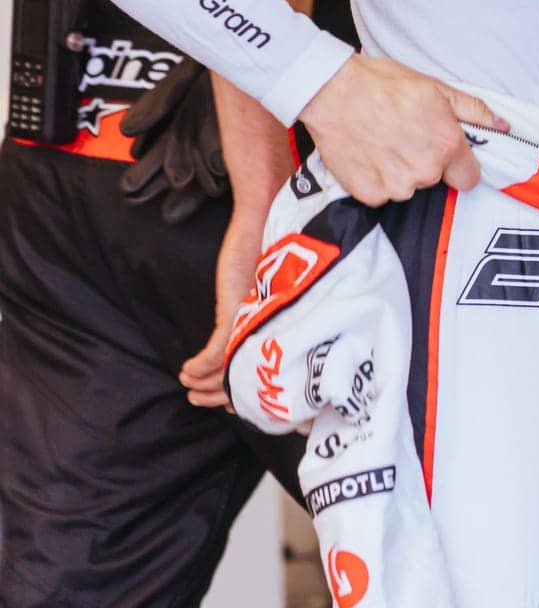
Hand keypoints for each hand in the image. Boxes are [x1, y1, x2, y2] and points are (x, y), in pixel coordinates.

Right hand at [179, 207, 266, 407]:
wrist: (262, 214)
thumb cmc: (266, 241)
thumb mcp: (260, 281)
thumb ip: (255, 304)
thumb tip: (247, 322)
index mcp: (273, 321)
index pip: (258, 366)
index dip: (240, 387)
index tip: (226, 400)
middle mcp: (266, 325)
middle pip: (243, 373)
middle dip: (219, 394)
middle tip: (200, 401)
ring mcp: (251, 320)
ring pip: (228, 368)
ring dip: (205, 384)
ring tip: (190, 392)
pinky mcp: (236, 310)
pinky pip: (216, 351)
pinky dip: (200, 366)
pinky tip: (187, 371)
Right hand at [299, 53, 508, 205]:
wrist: (332, 90)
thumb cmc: (382, 83)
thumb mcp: (435, 87)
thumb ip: (473, 110)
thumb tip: (503, 125)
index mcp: (447, 145)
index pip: (469, 178)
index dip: (458, 164)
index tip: (444, 151)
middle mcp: (425, 170)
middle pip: (435, 179)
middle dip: (424, 161)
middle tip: (404, 133)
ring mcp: (395, 186)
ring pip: (407, 187)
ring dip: (398, 170)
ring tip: (382, 139)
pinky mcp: (369, 194)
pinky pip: (381, 193)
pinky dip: (375, 178)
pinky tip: (367, 152)